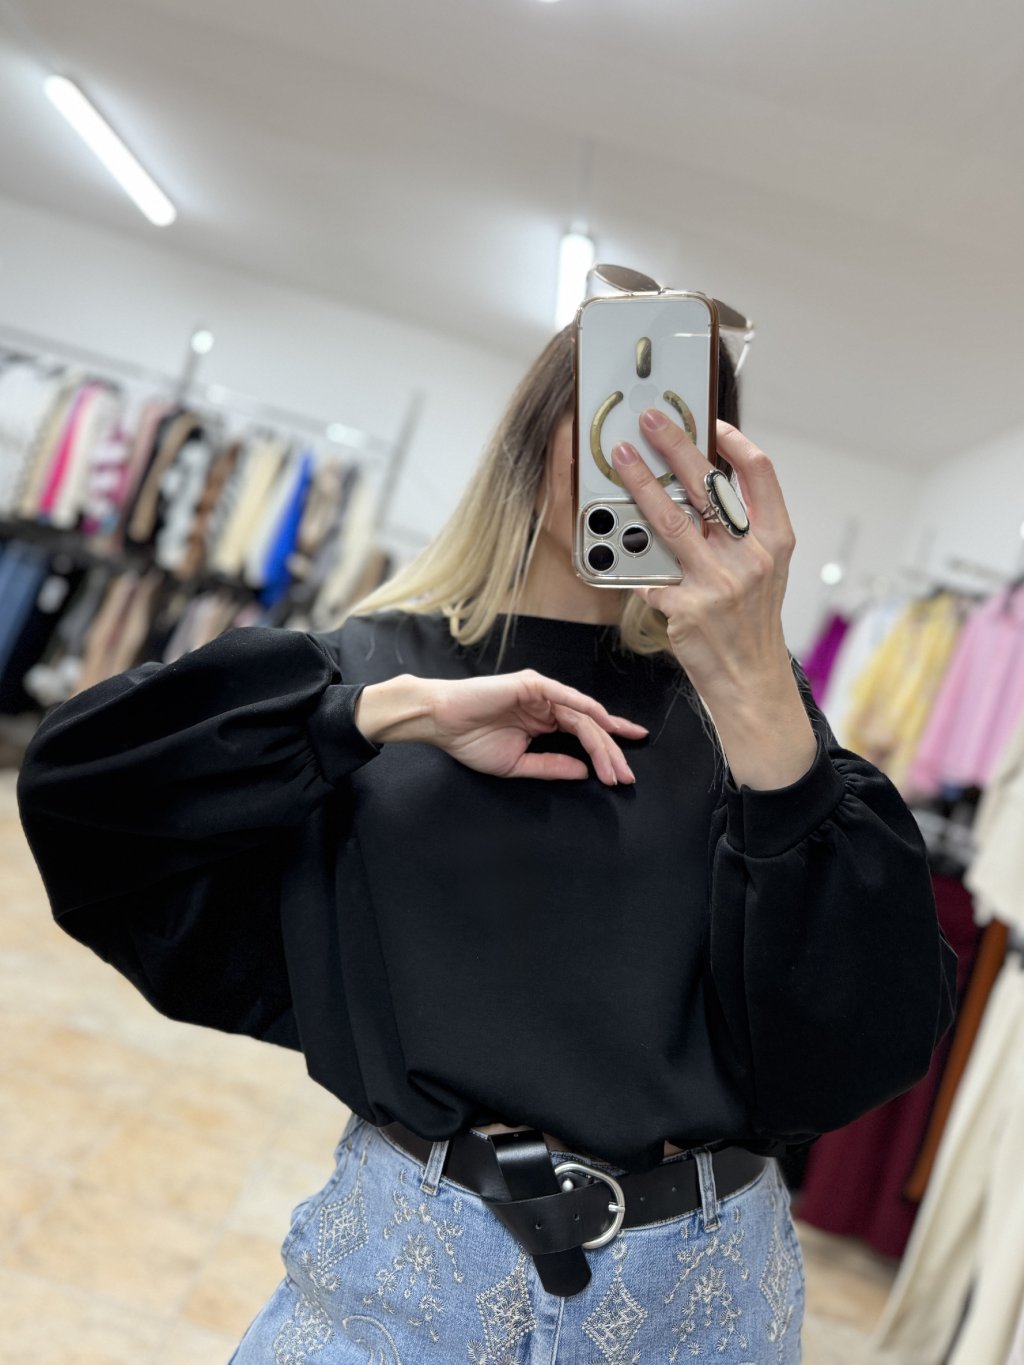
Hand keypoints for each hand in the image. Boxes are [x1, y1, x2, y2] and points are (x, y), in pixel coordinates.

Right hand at [428, 670, 646, 784]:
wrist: (441, 722)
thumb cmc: (470, 740)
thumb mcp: (518, 763)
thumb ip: (550, 765)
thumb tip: (583, 771)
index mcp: (544, 722)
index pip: (584, 734)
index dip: (607, 750)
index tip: (624, 771)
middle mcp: (548, 705)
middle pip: (590, 727)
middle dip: (611, 752)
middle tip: (625, 777)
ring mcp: (541, 693)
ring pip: (582, 715)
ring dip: (601, 740)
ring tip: (614, 765)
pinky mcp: (532, 684)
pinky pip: (564, 695)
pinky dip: (585, 707)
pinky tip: (603, 721)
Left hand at [610, 412, 796, 698]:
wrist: (751, 681)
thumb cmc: (751, 623)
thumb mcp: (763, 571)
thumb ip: (737, 532)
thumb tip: (696, 487)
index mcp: (775, 540)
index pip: (760, 473)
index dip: (735, 441)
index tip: (711, 422)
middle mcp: (750, 557)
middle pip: (710, 485)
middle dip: (677, 445)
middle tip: (651, 421)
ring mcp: (718, 583)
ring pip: (672, 519)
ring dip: (642, 483)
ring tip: (624, 459)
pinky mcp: (686, 608)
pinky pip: (650, 572)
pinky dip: (633, 559)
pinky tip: (616, 545)